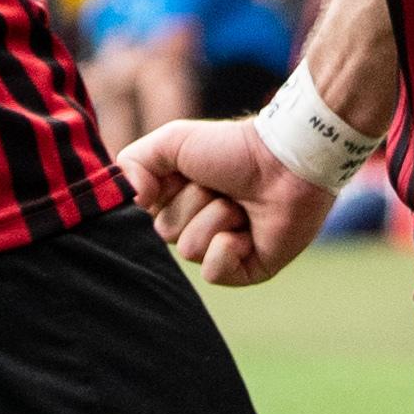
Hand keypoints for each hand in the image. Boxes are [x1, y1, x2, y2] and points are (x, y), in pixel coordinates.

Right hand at [121, 117, 337, 286]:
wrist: (285, 160)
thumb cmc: (231, 147)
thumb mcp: (172, 141)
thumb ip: (133, 163)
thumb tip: (128, 200)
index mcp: (176, 199)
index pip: (143, 213)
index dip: (161, 191)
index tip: (183, 173)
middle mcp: (195, 224)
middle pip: (164, 231)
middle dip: (193, 202)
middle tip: (221, 185)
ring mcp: (220, 249)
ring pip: (188, 249)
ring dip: (216, 218)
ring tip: (241, 203)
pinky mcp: (245, 269)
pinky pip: (214, 272)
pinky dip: (228, 247)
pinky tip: (247, 231)